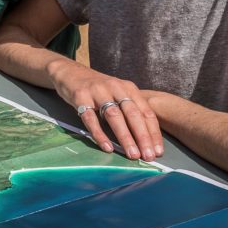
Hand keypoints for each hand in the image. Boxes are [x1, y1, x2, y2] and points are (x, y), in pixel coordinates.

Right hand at [48, 63, 162, 161]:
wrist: (69, 71)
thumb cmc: (98, 88)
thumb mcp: (117, 93)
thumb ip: (130, 110)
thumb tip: (146, 140)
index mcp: (128, 88)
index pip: (146, 111)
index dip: (153, 132)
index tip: (158, 151)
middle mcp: (115, 87)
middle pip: (133, 114)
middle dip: (142, 137)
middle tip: (148, 156)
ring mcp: (97, 92)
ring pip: (114, 116)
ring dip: (125, 137)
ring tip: (132, 154)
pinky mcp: (80, 97)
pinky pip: (91, 118)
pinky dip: (100, 134)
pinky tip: (107, 147)